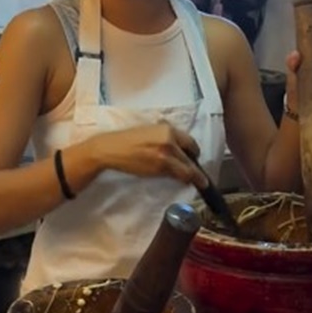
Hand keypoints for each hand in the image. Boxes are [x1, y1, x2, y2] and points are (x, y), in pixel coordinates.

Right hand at [77, 123, 207, 188]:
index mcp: (168, 129)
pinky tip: (183, 181)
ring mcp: (166, 155)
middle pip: (192, 155)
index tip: (195, 157)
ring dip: (194, 177)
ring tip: (199, 182)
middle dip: (196, 166)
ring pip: (187, 169)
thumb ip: (166, 136)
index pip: (190, 141)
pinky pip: (176, 175)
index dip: (195, 151)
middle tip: (200, 174)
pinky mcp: (159, 167)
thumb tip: (179, 146)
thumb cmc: (128, 140)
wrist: (111, 149)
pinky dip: (181, 179)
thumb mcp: (150, 131)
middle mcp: (170, 140)